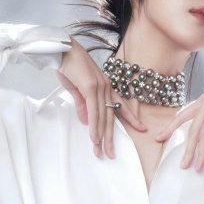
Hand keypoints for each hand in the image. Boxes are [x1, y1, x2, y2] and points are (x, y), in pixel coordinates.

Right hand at [56, 37, 146, 157]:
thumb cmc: (69, 66)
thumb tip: (84, 121)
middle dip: (111, 137)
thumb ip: (82, 104)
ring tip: (101, 152)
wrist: (62, 49)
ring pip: (103, 117)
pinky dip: (94, 126)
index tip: (141, 128)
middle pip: (111, 117)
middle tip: (111, 154)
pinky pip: (94, 111)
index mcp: (105, 87)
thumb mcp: (76, 89)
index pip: (120, 105)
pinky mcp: (90, 87)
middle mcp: (106, 87)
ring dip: (101, 137)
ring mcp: (100, 87)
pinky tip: (94, 138)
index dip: (131, 118)